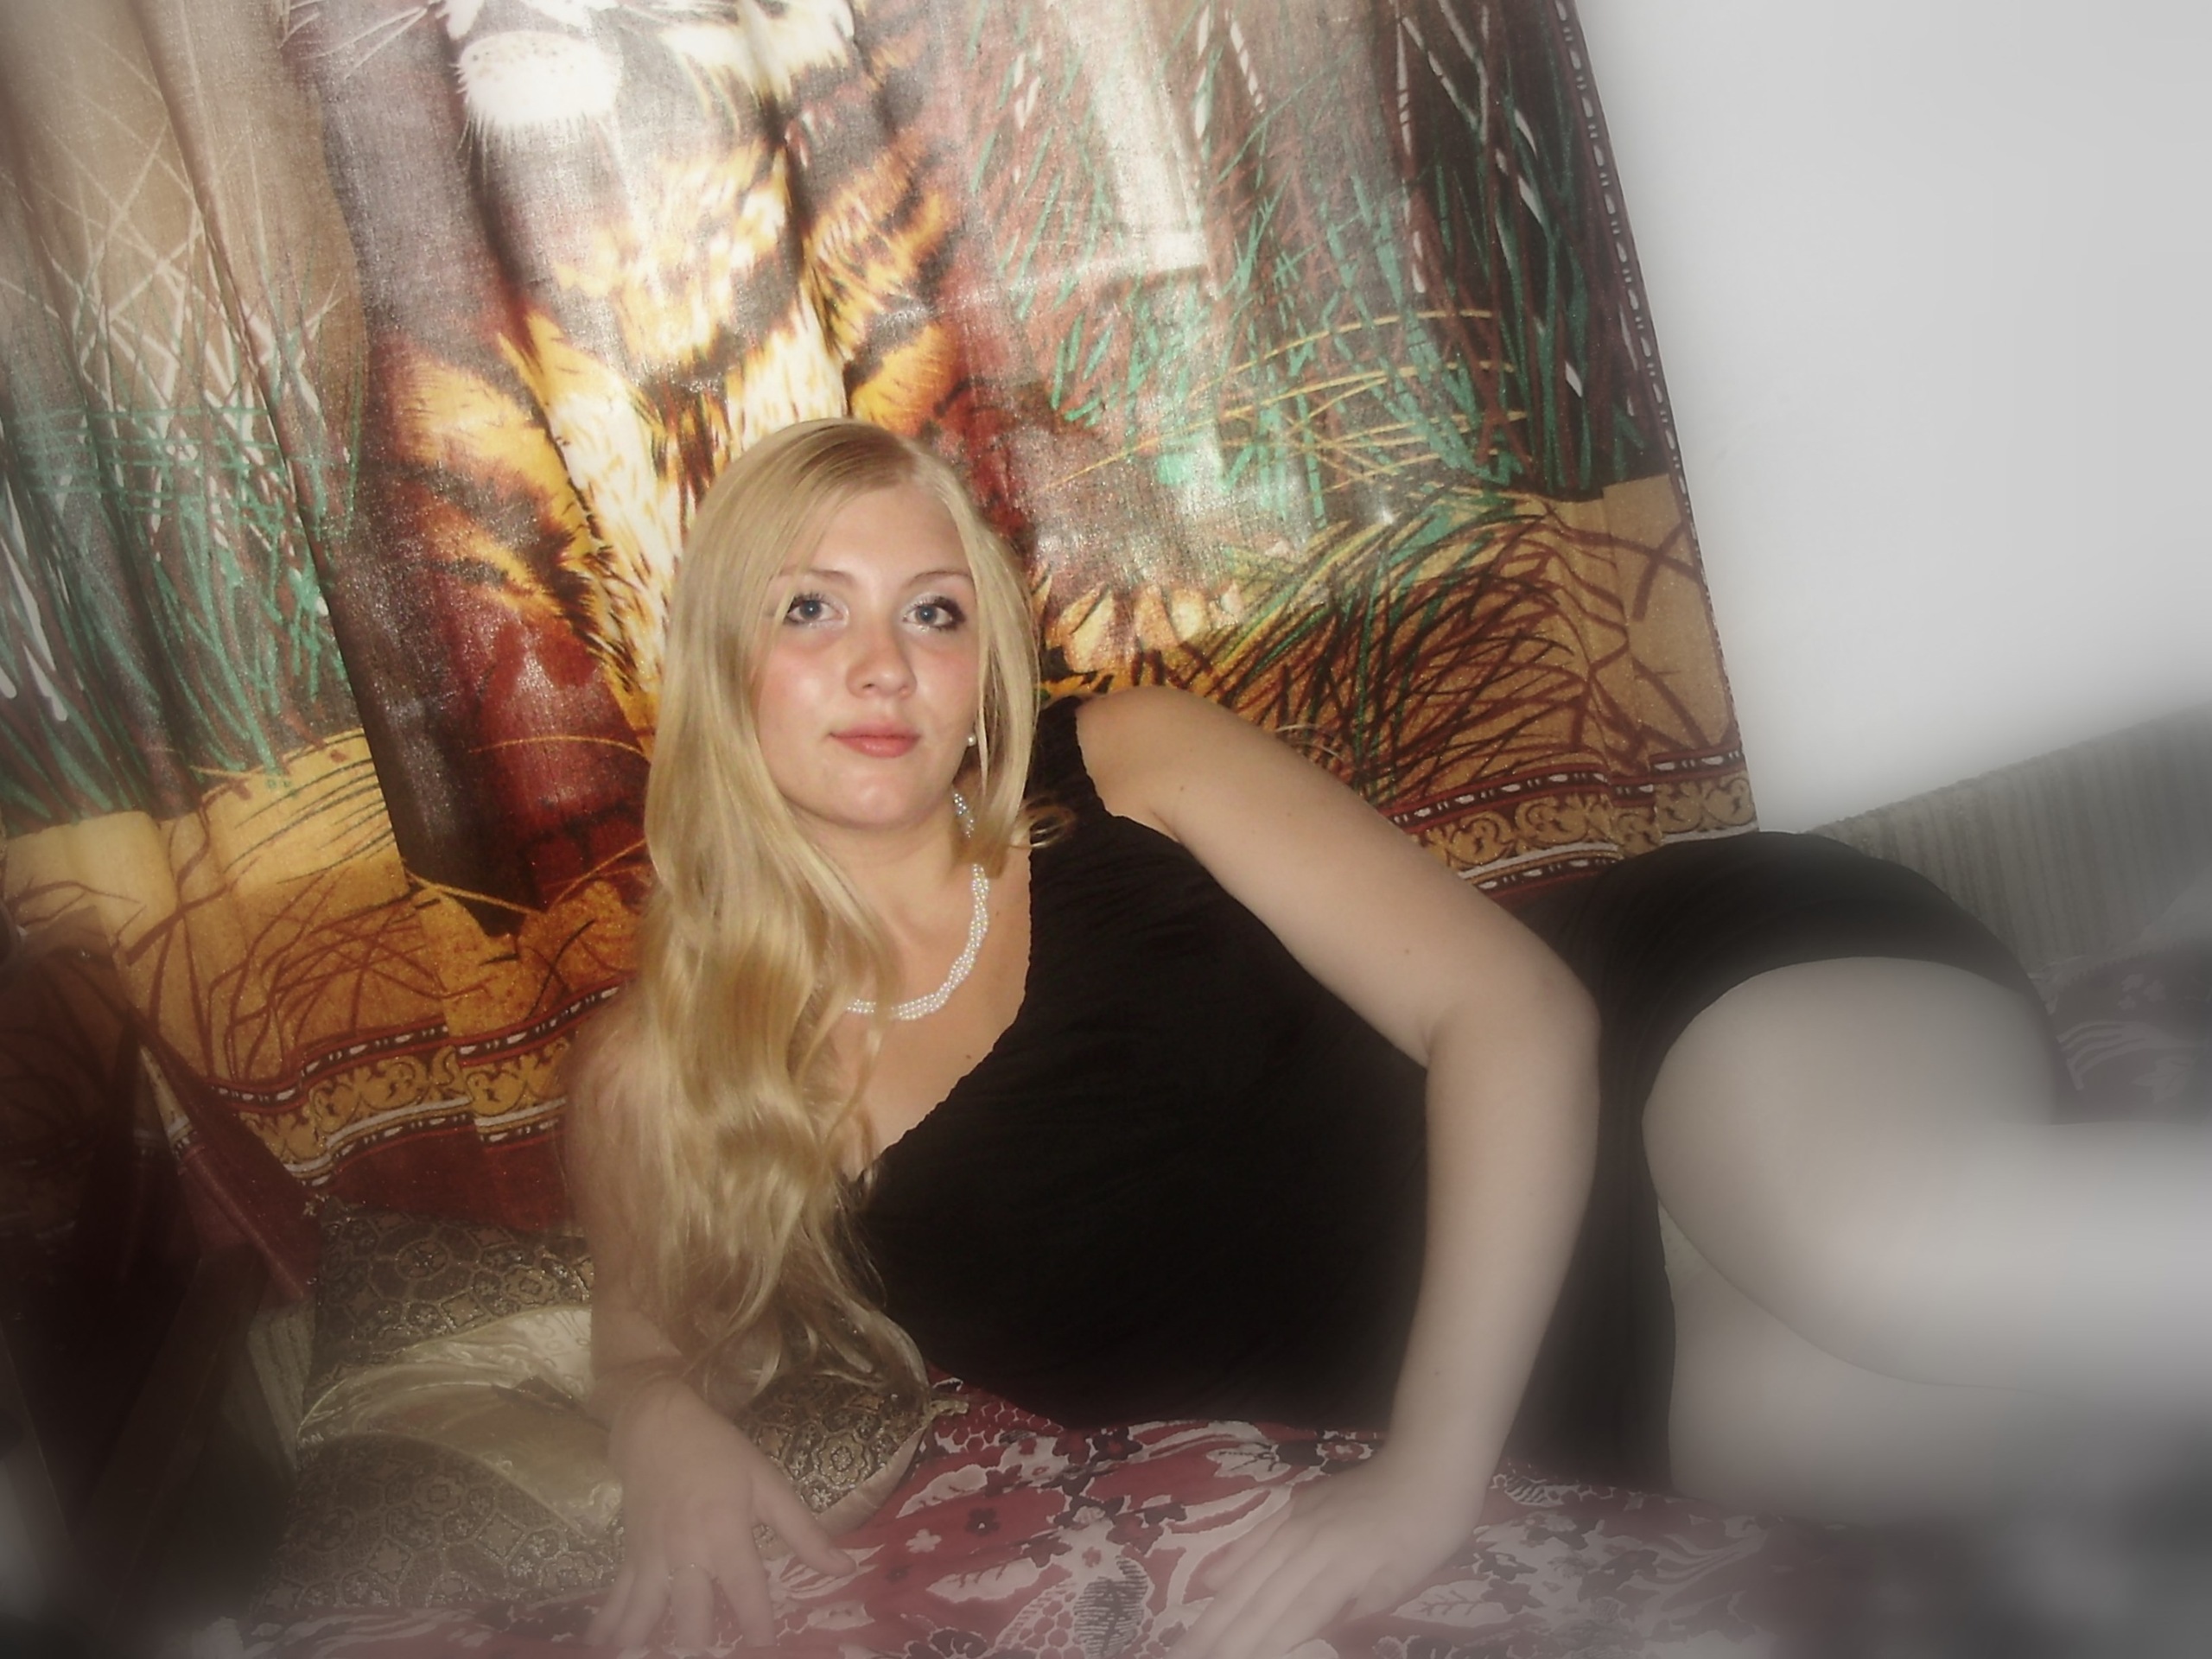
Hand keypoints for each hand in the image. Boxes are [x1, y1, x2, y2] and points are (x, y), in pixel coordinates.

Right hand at [588, 1375, 854, 1649]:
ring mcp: (651, 1557)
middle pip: (690, 1615)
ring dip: (646, 1643)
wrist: (658, 1424)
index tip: (767, 1647)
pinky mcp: (630, 1556)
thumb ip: (804, 1532)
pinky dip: (608, 1625)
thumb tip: (844, 1568)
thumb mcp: (768, 1484)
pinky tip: (600, 1646)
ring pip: (645, 1615)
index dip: (757, 1623)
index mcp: (724, 1531)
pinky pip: (616, 1598)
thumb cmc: (720, 1453)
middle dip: (700, 1645)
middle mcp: (685, 1551)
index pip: (744, 1588)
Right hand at [1175, 1447, 1484, 1658]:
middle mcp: (1306, 1547)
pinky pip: (1255, 1536)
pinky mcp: (1295, 1504)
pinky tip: (1209, 1582)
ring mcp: (1295, 1521)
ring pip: (1248, 1573)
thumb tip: (1304, 1634)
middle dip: (1218, 1637)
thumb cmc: (1425, 1534)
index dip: (1253, 1650)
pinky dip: (1230, 1562)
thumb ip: (1349, 1611)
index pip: (1286, 1624)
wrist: (1426, 1466)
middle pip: (1255, 1601)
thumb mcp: (1399, 1584)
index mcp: (1336, 1572)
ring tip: (1187, 1637)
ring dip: (1215, 1610)